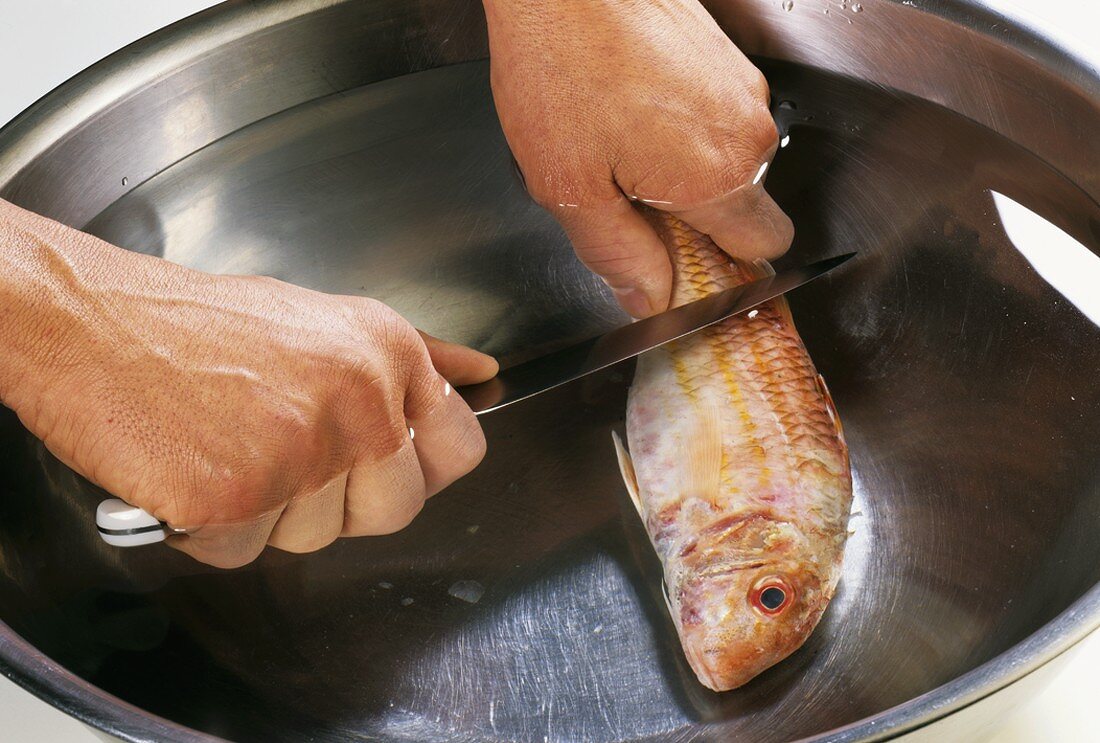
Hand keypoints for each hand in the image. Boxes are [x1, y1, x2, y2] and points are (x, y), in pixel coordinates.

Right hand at [0, 200, 496, 567]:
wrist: (88, 319)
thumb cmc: (195, 322)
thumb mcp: (324, 318)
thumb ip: (413, 355)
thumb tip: (480, 373)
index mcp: (384, 353)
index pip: (460, 448)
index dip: (424, 467)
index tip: (386, 463)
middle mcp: (357, 401)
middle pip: (393, 509)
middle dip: (339, 501)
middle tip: (280, 451)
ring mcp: (298, 453)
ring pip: (314, 538)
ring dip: (267, 512)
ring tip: (223, 444)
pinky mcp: (235, 498)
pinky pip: (244, 552)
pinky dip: (210, 529)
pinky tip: (189, 469)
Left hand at [484, 0, 793, 316]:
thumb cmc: (561, 62)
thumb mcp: (571, 186)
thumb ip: (616, 253)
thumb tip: (648, 298)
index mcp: (719, 173)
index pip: (763, 248)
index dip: (725, 267)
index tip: (680, 266)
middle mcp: (747, 127)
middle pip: (743, 205)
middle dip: (694, 217)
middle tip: (626, 201)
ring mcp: (739, 83)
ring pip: (726, 158)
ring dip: (682, 170)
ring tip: (616, 145)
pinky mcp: (722, 55)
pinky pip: (714, 115)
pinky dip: (679, 128)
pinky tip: (626, 110)